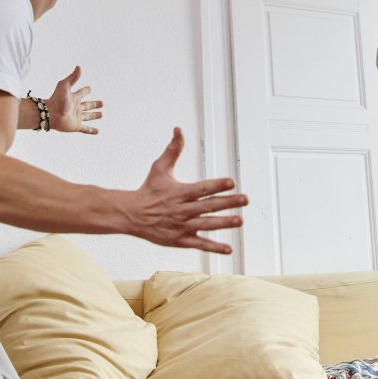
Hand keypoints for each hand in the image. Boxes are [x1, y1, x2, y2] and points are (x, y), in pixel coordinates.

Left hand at [46, 66, 102, 134]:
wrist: (50, 113)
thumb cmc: (56, 99)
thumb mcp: (64, 85)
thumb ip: (73, 77)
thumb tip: (79, 67)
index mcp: (73, 98)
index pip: (82, 93)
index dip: (86, 90)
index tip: (89, 88)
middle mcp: (76, 107)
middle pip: (87, 105)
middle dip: (94, 104)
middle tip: (102, 103)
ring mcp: (76, 117)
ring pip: (88, 116)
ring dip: (94, 115)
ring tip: (101, 115)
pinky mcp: (76, 126)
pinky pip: (85, 129)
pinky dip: (91, 130)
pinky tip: (97, 131)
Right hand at [126, 128, 246, 253]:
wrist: (131, 215)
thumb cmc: (148, 189)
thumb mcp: (159, 168)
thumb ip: (173, 150)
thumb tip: (179, 129)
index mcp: (179, 192)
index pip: (201, 188)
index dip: (217, 185)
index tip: (232, 182)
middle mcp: (182, 209)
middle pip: (208, 206)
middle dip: (228, 203)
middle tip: (245, 200)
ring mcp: (181, 226)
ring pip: (206, 225)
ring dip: (224, 223)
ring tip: (240, 221)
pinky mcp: (180, 240)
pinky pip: (199, 244)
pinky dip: (214, 247)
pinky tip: (229, 249)